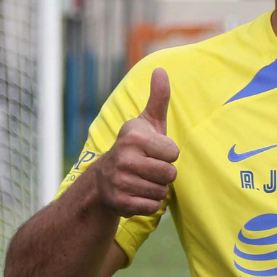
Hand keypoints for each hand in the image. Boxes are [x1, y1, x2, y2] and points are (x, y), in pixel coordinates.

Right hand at [94, 68, 179, 216]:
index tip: (153, 151)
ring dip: (157, 188)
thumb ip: (158, 98)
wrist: (103, 179)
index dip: (168, 154)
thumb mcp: (147, 122)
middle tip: (149, 168)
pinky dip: (149, 203)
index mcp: (134, 138)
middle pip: (170, 174)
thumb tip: (161, 69)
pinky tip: (137, 194)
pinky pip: (152, 207)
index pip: (174, 153)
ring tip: (142, 180)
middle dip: (164, 174)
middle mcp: (123, 158)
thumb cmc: (135, 148)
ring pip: (162, 192)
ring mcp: (119, 182)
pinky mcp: (119, 203)